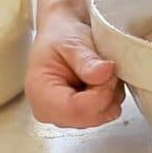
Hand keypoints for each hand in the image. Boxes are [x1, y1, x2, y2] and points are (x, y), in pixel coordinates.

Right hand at [24, 3, 124, 127]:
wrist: (62, 35)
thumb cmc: (61, 37)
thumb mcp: (72, 43)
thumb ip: (86, 60)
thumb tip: (104, 73)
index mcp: (40, 94)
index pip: (75, 109)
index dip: (100, 94)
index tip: (109, 71)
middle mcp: (50, 112)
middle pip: (90, 116)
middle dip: (106, 93)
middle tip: (105, 68)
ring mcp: (66, 117)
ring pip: (102, 116)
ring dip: (110, 94)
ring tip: (100, 71)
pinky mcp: (81, 116)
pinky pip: (106, 113)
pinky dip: (111, 97)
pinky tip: (101, 81)